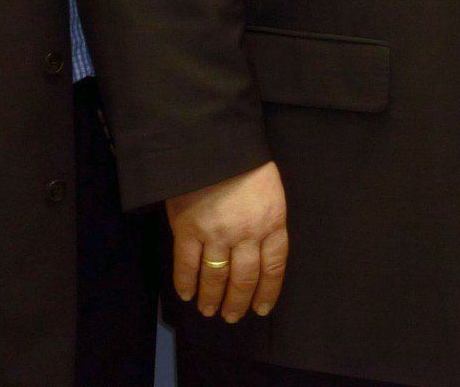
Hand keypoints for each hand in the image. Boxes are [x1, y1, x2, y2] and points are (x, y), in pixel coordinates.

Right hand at [166, 161, 288, 321]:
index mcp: (272, 221)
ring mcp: (216, 234)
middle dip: (238, 301)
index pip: (273, 267)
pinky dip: (186, 282)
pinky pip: (187, 264)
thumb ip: (267, 220)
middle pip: (244, 278)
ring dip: (212, 298)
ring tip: (209, 310)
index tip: (262, 308)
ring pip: (216, 277)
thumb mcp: (270, 191)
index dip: (267, 291)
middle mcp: (247, 233)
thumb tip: (261, 250)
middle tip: (232, 316)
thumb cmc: (246, 163)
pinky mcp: (188, 230)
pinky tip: (186, 294)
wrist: (214, 142)